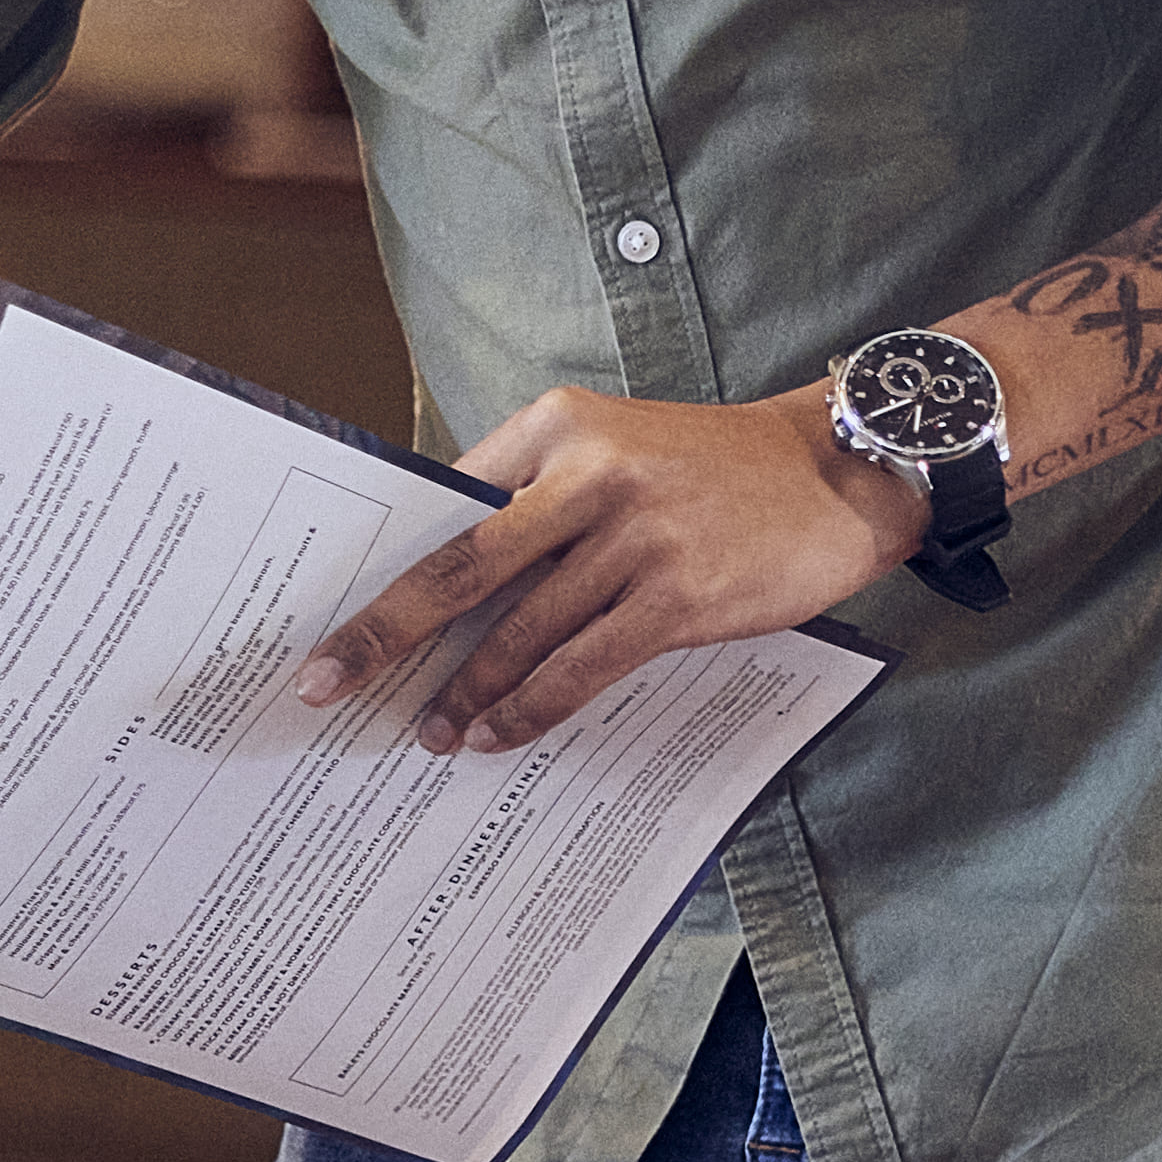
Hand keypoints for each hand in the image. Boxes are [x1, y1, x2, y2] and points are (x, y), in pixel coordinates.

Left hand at [297, 381, 910, 750]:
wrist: (839, 471)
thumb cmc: (713, 470)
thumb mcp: (615, 448)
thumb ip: (537, 500)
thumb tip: (446, 588)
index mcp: (557, 426)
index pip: (445, 505)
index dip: (383, 570)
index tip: (328, 619)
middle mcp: (588, 473)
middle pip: (458, 569)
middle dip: (383, 635)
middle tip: (323, 686)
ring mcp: (635, 536)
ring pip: (519, 631)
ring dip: (464, 693)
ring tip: (428, 734)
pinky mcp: (679, 597)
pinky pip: (581, 667)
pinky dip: (531, 709)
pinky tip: (498, 736)